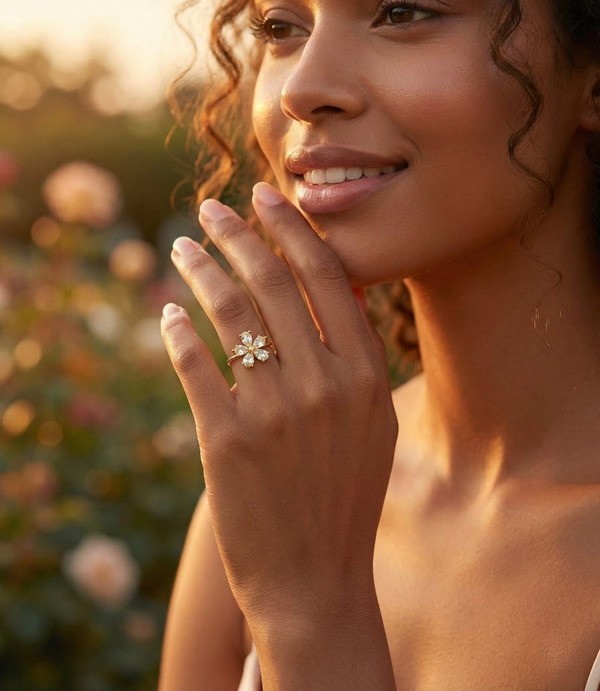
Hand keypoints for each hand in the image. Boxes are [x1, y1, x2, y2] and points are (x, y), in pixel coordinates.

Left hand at [161, 182, 397, 632]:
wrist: (316, 579)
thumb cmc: (344, 495)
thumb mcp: (372, 423)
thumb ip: (355, 357)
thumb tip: (332, 290)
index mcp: (364, 373)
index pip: (326, 276)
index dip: (291, 229)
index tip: (265, 197)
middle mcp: (324, 382)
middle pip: (273, 281)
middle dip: (238, 234)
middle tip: (212, 209)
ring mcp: (275, 410)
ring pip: (229, 312)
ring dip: (200, 269)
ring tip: (182, 245)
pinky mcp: (228, 439)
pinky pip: (195, 364)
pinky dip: (176, 331)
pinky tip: (167, 313)